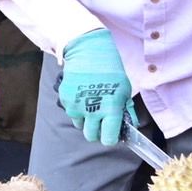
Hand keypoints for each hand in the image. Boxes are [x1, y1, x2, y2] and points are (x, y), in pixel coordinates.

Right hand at [57, 29, 132, 145]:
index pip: (108, 139)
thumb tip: (125, 126)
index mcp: (111, 109)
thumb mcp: (124, 89)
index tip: (111, 133)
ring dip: (85, 119)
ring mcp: (77, 105)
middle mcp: (92, 110)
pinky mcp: (65, 99)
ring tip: (90, 103)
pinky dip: (76, 108)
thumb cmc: (111, 70)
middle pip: (91, 136)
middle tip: (100, 120)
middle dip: (96, 131)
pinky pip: (71, 112)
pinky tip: (82, 94)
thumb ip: (124, 110)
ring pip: (79, 125)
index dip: (110, 137)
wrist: (88, 51)